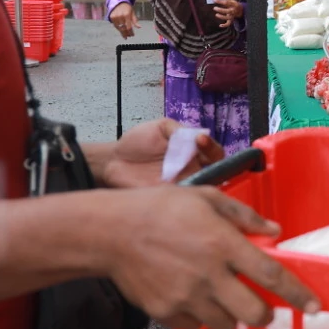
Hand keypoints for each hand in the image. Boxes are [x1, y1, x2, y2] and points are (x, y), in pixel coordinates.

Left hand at [102, 118, 224, 189]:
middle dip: (213, 167)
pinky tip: (173, 187)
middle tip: (200, 162)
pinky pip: (180, 202)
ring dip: (199, 183)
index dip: (211, 147)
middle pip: (215, 174)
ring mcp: (180, 187)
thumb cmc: (138, 142)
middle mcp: (191, 171)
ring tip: (187, 173)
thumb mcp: (160, 127)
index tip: (200, 139)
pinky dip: (181, 197)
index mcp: (193, 153)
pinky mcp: (166, 199)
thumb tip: (195, 135)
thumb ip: (178, 130)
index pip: (214, 153)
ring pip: (200, 190)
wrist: (114, 159)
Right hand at [106, 185, 319, 328]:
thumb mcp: (206, 198)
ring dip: (231, 315)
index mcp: (223, 244)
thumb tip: (274, 231)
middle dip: (265, 315)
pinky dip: (199, 318)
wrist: (110, 231)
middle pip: (254, 314)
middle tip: (262, 307)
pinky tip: (192, 298)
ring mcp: (186, 298)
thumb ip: (244, 216)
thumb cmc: (160, 208)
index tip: (315, 307)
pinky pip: (195, 327)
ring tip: (219, 296)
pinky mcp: (166, 313)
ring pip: (226, 325)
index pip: (271, 276)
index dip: (298, 295)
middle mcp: (209, 275)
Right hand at [109, 2, 137, 38]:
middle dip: (126, 33)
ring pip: (119, 28)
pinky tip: (121, 30)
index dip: (130, 32)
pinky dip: (118, 28)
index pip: (129, 26)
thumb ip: (135, 20)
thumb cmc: (127, 7)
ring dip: (122, 32)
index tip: (132, 35)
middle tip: (128, 36)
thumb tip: (139, 27)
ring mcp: (115, 17)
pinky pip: (115, 25)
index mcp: (127, 15)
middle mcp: (120, 16)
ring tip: (125, 35)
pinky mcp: (111, 17)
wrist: (118, 2)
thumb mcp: (132, 12)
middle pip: (123, 28)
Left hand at [213, 0, 244, 24]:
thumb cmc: (233, 4)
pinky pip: (228, 24)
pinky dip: (224, 25)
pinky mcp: (231, 20)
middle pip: (228, 11)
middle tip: (214, 8)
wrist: (240, 10)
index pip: (227, 2)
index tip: (214, 0)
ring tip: (216, 15)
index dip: (220, 1)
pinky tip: (220, 25)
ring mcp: (233, 16)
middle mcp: (234, 11)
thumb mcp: (231, 0)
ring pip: (228, 18)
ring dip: (222, 17)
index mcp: (234, 4)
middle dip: (221, 10)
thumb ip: (225, 0)